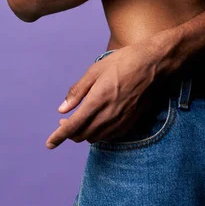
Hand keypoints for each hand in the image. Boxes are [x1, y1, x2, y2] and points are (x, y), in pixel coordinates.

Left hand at [45, 42, 160, 148]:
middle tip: (65, 122)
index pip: (73, 126)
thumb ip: (78, 91)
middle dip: (70, 133)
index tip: (49, 144)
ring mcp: (121, 120)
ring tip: (80, 121)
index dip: (58, 137)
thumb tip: (62, 109)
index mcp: (98, 100)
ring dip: (84, 134)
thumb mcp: (96, 69)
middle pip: (83, 135)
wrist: (154, 64)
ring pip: (96, 138)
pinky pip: (110, 136)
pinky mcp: (131, 122)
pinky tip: (98, 122)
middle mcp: (109, 114)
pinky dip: (99, 134)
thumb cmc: (124, 61)